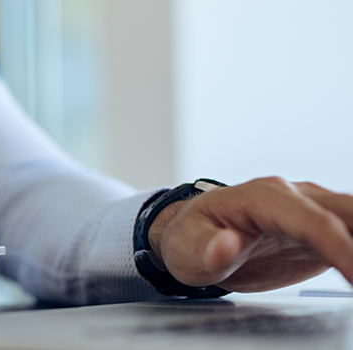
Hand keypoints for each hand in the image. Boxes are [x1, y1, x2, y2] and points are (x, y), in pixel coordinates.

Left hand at [149, 177, 352, 291]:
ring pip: (350, 216)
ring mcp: (307, 210)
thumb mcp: (186, 248)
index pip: (310, 220)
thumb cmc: (190, 237)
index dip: (338, 246)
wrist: (195, 236)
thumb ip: (207, 249)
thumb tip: (227, 245)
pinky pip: (348, 232)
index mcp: (262, 197)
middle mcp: (291, 197)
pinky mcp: (315, 231)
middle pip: (344, 210)